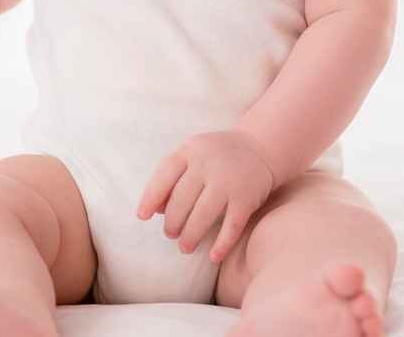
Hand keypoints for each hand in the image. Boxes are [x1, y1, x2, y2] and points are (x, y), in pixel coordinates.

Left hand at [136, 128, 276, 262]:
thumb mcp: (192, 155)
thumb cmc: (216, 156)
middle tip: (170, 234)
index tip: (142, 217)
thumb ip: (173, 176)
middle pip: (182, 200)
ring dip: (190, 236)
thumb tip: (156, 210)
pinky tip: (213, 257)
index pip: (164, 175)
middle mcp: (208, 164)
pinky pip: (232, 226)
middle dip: (172, 222)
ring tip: (185, 246)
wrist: (260, 147)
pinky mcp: (247, 198)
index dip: (150, 198)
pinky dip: (222, 244)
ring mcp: (229, 181)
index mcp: (190, 151)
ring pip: (203, 216)